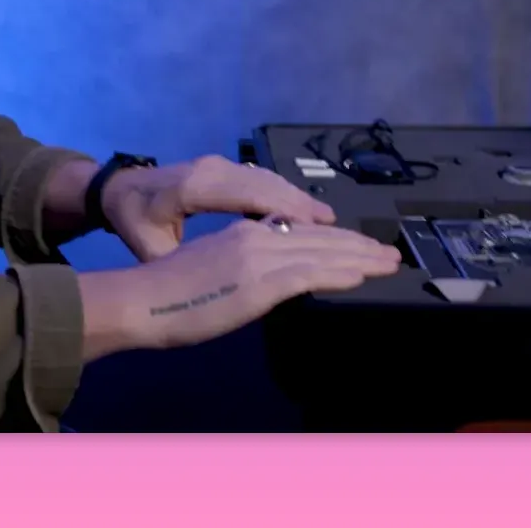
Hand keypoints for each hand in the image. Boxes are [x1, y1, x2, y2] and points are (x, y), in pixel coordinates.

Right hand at [85, 217, 400, 354]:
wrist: (142, 300)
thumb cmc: (167, 293)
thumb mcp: (212, 266)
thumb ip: (243, 265)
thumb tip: (270, 274)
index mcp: (245, 232)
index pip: (302, 232)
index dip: (336, 238)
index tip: (360, 244)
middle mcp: (257, 236)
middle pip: (320, 238)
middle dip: (358, 245)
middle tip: (389, 252)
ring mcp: (260, 258)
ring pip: (322, 253)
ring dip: (360, 258)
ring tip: (387, 262)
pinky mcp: (259, 282)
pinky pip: (309, 274)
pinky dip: (338, 274)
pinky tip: (360, 276)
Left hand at [102, 155, 334, 261]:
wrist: (117, 191)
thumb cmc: (134, 223)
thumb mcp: (153, 248)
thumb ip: (190, 259)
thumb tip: (227, 279)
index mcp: (195, 187)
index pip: (254, 198)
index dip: (291, 213)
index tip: (325, 231)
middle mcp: (214, 170)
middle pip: (274, 189)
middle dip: (314, 214)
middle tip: (353, 238)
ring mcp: (222, 166)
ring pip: (273, 185)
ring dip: (307, 207)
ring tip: (341, 232)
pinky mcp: (226, 171)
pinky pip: (265, 184)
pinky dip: (290, 201)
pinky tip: (312, 220)